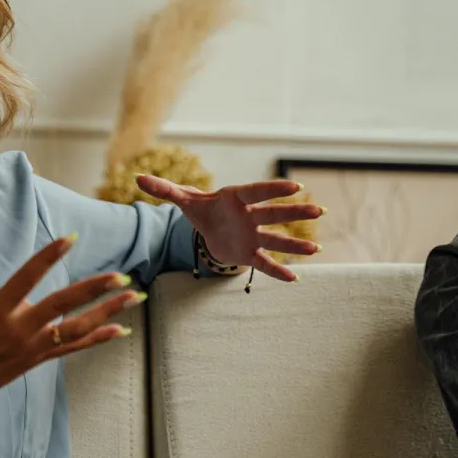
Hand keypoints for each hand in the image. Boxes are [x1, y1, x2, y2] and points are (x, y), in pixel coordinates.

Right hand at [0, 223, 140, 405]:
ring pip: (76, 329)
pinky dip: (98, 339)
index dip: (50, 256)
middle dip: (94, 290)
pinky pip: (73, 349)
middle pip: (62, 305)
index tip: (71, 238)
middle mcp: (18, 329)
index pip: (29, 277)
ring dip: (107, 313)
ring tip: (134, 297)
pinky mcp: (37, 360)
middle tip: (121, 276)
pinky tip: (121, 329)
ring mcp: (31, 347)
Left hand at [136, 175, 322, 281]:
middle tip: (319, 210)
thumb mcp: (183, 200)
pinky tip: (295, 280)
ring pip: (275, 240)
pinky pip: (265, 262)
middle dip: (295, 213)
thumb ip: (164, 189)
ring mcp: (253, 235)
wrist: (208, 228)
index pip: (258, 191)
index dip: (275, 190)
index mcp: (237, 198)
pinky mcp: (249, 253)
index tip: (296, 186)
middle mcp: (250, 216)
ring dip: (295, 245)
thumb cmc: (201, 209)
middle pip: (274, 214)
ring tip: (316, 250)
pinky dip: (277, 271)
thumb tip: (137, 177)